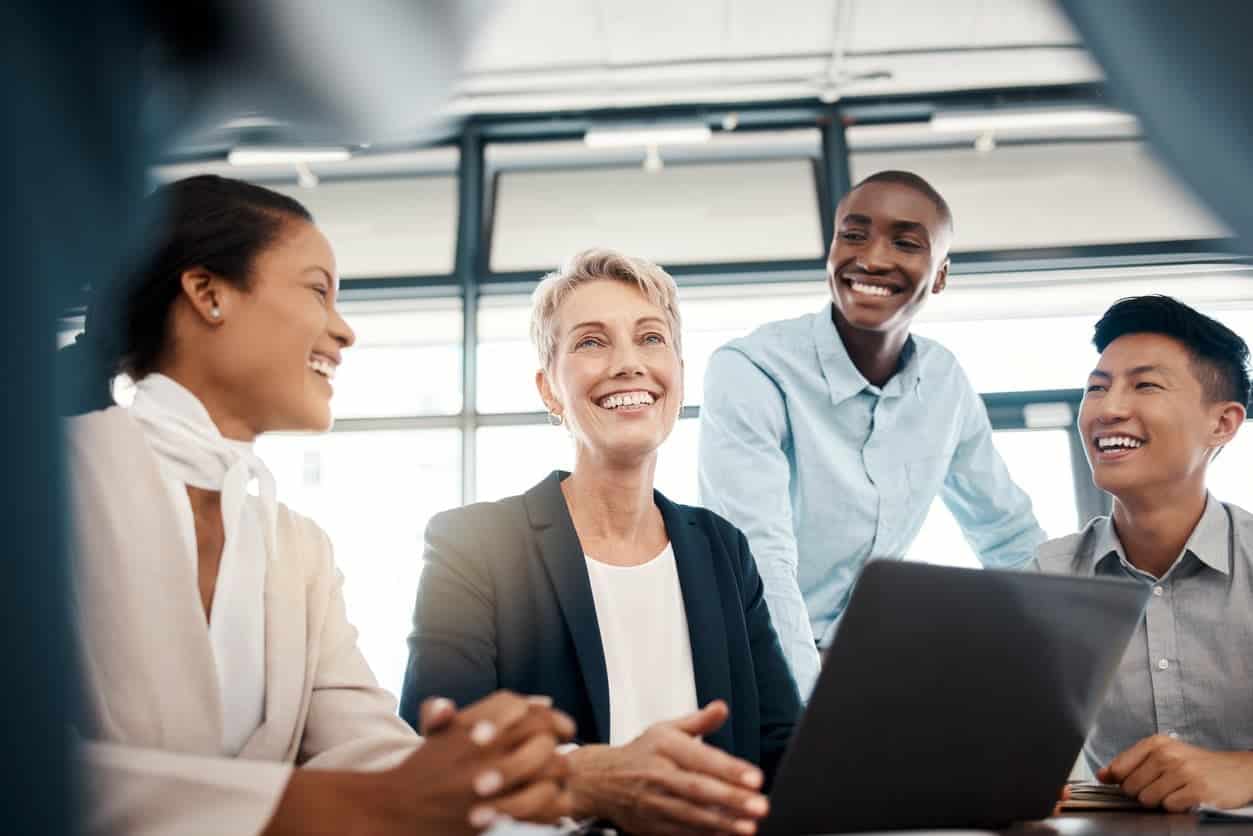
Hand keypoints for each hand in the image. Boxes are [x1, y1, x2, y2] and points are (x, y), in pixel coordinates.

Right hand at [381, 690, 576, 833]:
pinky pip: (539, 805)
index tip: (564, 727)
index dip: (549, 717)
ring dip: (556, 772)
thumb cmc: (426, 768)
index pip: (524, 710)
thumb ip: (492, 711)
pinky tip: (549, 800)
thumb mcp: (444, 731)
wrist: (396, 810)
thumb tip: (544, 702)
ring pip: (545, 772)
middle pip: (540, 739)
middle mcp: (481, 752)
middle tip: (562, 752)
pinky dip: (550, 802)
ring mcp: (489, 785)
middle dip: (555, 745)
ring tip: (556, 777)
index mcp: (472, 726)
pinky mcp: (493, 816)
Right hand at [565, 700, 768, 834]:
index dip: (730, 769)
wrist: (599, 780)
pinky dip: (704, 835)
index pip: (702, 758)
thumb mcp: (666, 729)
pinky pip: (681, 832)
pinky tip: (726, 835)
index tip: (755, 778)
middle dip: (731, 799)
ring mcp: (654, 802)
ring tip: (749, 827)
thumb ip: (698, 721)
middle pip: (698, 789)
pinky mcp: (651, 825)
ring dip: (722, 823)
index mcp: (665, 746)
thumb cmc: (641, 754)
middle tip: (760, 805)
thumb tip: (721, 708)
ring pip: (691, 815)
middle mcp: (659, 774)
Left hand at [1099, 735, 1252, 811]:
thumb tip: (1102, 775)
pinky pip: (1170, 807)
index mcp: (1155, 743)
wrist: (1237, 771)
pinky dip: (1176, 807)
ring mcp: (1182, 772)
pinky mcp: (1197, 790)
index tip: (1123, 784)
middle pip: (1131, 787)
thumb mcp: (1164, 754)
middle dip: (1141, 793)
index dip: (1119, 780)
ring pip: (1148, 799)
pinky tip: (1186, 797)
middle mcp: (1167, 755)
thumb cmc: (1197, 763)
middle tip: (1159, 788)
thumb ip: (1131, 763)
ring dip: (1159, 801)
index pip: (1119, 767)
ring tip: (1174, 792)